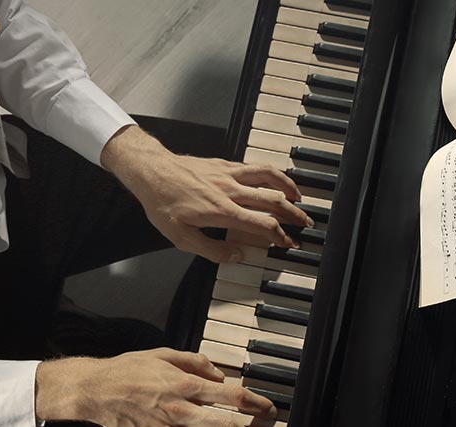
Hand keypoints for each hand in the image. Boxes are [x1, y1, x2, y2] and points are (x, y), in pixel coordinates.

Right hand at [35, 348, 276, 425]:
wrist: (95, 392)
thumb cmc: (126, 371)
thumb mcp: (162, 354)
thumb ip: (194, 362)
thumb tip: (218, 373)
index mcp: (185, 384)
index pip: (231, 396)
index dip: (256, 403)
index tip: (268, 407)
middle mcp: (181, 409)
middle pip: (226, 424)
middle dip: (250, 426)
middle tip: (265, 423)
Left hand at [101, 125, 314, 262]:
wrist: (151, 171)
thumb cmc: (163, 203)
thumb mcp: (181, 238)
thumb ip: (212, 250)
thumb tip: (237, 255)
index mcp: (222, 211)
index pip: (262, 224)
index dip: (280, 236)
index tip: (288, 243)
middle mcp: (230, 190)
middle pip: (273, 200)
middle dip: (294, 214)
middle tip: (305, 223)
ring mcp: (228, 174)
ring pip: (268, 176)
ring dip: (288, 187)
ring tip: (298, 197)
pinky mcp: (224, 164)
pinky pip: (254, 167)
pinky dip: (270, 174)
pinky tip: (273, 179)